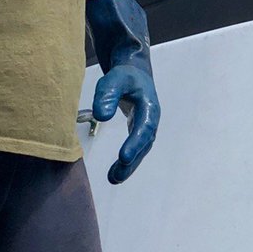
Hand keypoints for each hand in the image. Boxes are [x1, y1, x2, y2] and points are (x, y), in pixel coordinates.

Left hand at [92, 64, 159, 183]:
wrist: (134, 73)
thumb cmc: (124, 76)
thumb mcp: (114, 79)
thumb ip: (107, 95)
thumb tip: (101, 116)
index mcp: (149, 107)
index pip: (144, 127)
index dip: (135, 143)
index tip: (123, 157)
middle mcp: (151, 120)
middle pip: (144, 144)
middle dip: (132, 162)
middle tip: (116, 176)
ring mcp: (146, 127)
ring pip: (140, 150)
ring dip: (129, 166)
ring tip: (112, 178)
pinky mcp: (138, 131)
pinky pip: (135, 149)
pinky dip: (127, 163)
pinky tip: (114, 173)